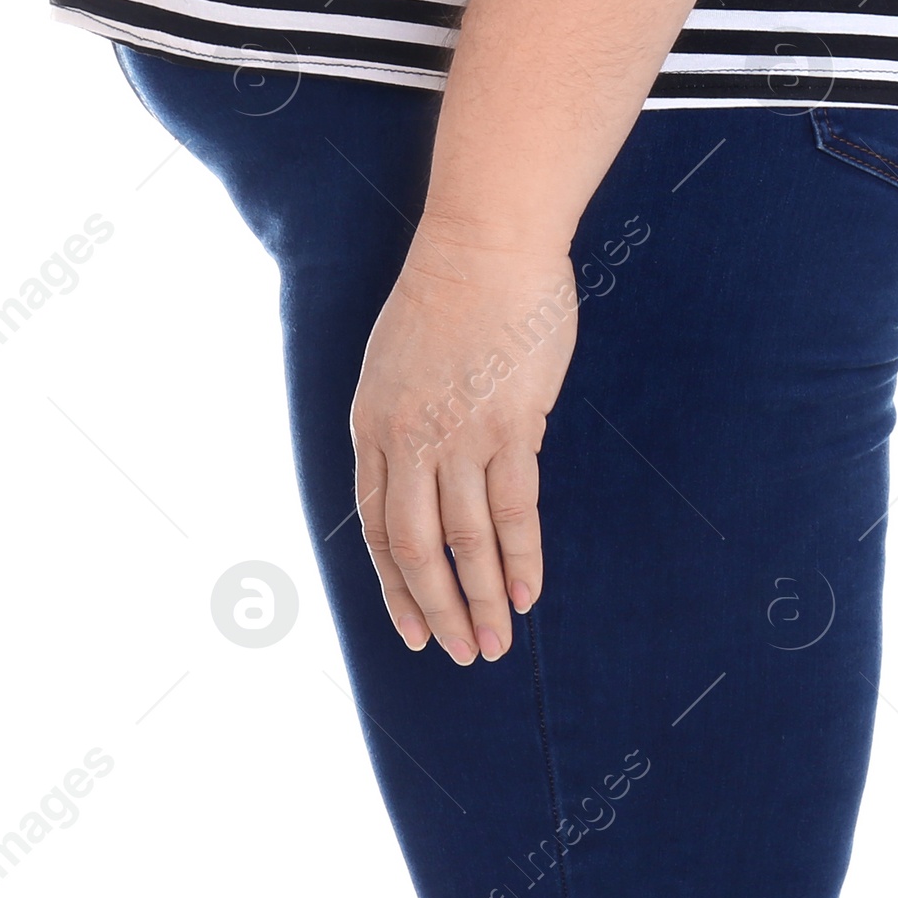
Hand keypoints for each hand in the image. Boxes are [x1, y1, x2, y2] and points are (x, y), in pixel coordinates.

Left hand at [350, 224, 578, 663]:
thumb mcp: (397, 363)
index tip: (414, 629)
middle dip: (436, 609)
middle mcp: (407, 439)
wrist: (484, 244)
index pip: (376, 527)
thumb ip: (409, 422)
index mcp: (371, 424)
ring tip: (495, 643)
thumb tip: (436, 472)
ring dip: (479, 599)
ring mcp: (457, 435)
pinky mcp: (509, 425)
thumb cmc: (448, 293)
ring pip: (464, 540)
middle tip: (459, 653)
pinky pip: (512, 508)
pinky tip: (526, 593)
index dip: (395, 585)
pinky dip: (519, 556)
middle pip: (415, 547)